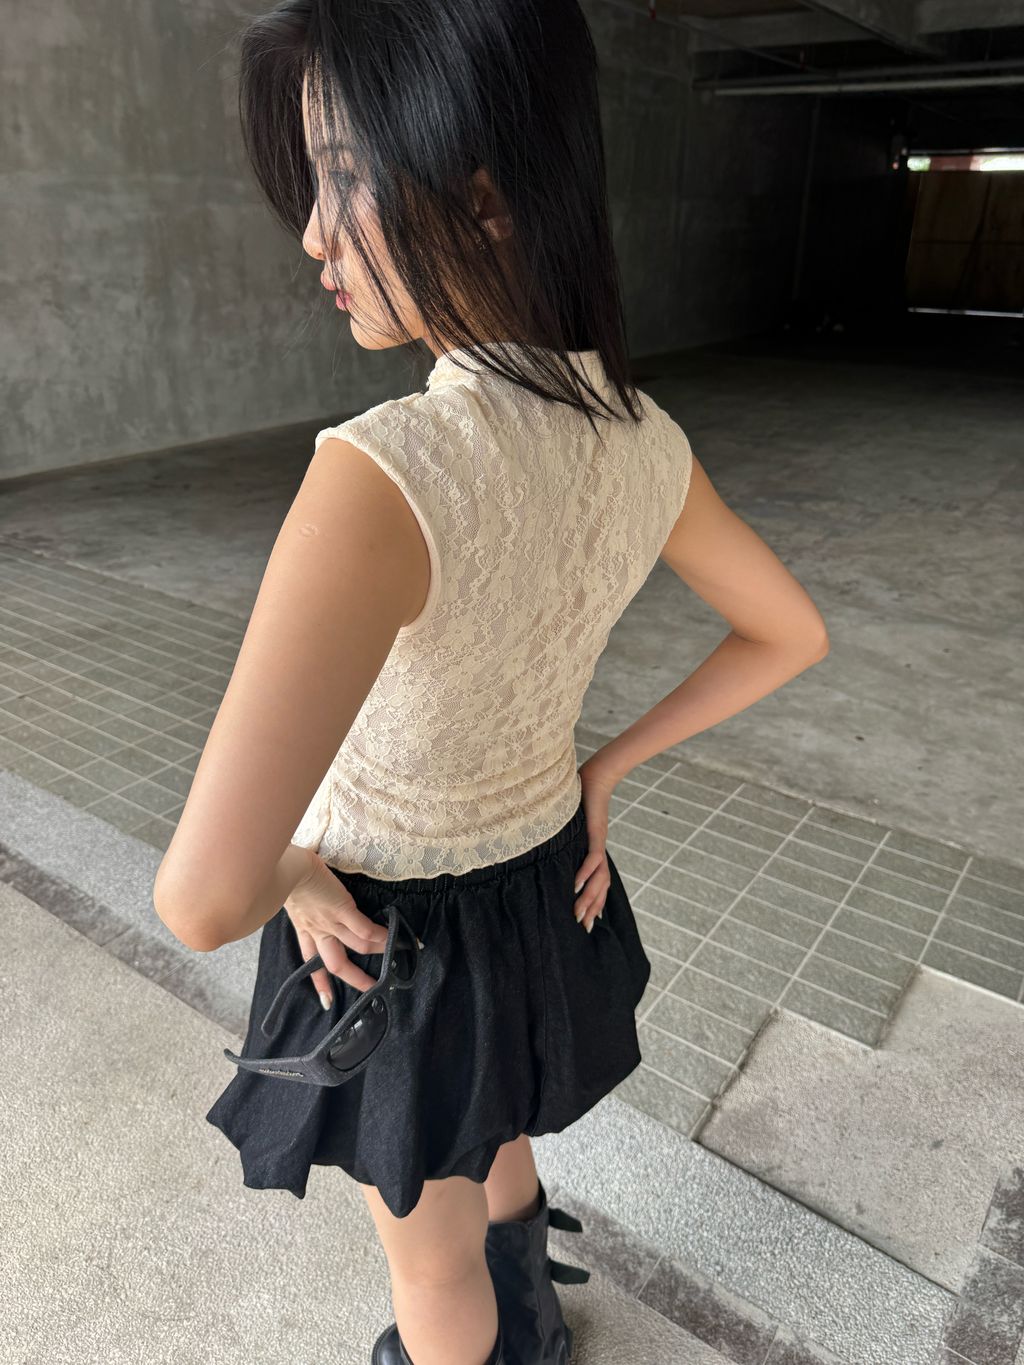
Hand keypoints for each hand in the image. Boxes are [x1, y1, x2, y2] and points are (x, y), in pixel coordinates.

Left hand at [284, 851, 390, 1008]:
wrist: (287, 868)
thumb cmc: (286, 873)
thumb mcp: (290, 894)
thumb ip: (299, 898)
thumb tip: (304, 890)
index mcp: (304, 927)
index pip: (311, 960)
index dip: (320, 982)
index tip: (326, 1001)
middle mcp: (318, 930)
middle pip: (337, 963)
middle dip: (355, 979)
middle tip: (372, 990)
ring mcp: (331, 922)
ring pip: (357, 947)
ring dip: (379, 953)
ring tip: (396, 956)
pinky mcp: (343, 909)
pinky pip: (365, 930)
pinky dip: (382, 937)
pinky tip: (395, 940)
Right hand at [573, 759, 618, 931]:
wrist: (597, 775)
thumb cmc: (580, 797)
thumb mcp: (568, 823)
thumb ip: (561, 836)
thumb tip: (541, 841)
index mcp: (593, 850)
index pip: (597, 881)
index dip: (594, 900)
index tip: (588, 919)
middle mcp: (598, 850)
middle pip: (600, 886)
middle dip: (593, 908)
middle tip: (584, 928)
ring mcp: (598, 842)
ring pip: (599, 878)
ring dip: (590, 898)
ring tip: (580, 914)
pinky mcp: (596, 833)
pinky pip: (593, 858)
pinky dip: (586, 874)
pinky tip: (577, 886)